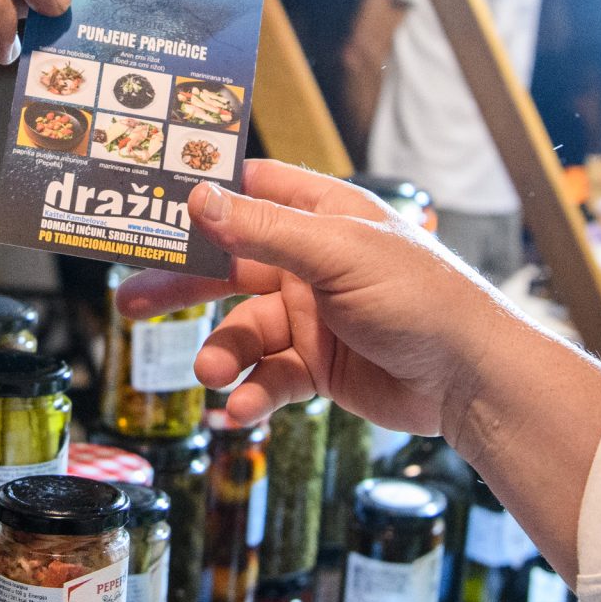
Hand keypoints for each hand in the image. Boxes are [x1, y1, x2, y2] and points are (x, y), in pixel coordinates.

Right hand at [116, 160, 543, 435]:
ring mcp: (313, 316)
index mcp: (324, 215)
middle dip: (182, 284)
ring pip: (243, 330)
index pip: (252, 189)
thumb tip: (199, 199)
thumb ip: (265, 231)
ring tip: (209, 374)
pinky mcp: (318, 367)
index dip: (203, 195)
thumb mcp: (338, 254)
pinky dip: (251, 395)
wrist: (470, 380)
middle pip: (229, 265)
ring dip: (221, 354)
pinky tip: (241, 412)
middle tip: (130, 300)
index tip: (148, 203)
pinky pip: (268, 378)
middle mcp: (312, 262)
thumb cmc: (422, 299)